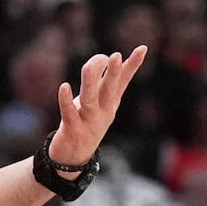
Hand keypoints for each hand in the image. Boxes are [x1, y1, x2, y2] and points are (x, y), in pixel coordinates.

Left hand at [50, 45, 148, 167]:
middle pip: (110, 90)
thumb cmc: (85, 123)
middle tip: (116, 55)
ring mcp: (89, 122)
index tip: (142, 48)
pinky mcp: (73, 130)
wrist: (74, 157)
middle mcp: (103, 112)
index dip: (132, 65)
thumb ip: (105, 83)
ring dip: (90, 82)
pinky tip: (64, 86)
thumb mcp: (98, 102)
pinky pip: (69, 113)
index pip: (123, 81)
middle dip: (114, 73)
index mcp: (110, 103)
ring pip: (90, 100)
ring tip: (90, 64)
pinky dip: (67, 100)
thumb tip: (112, 58)